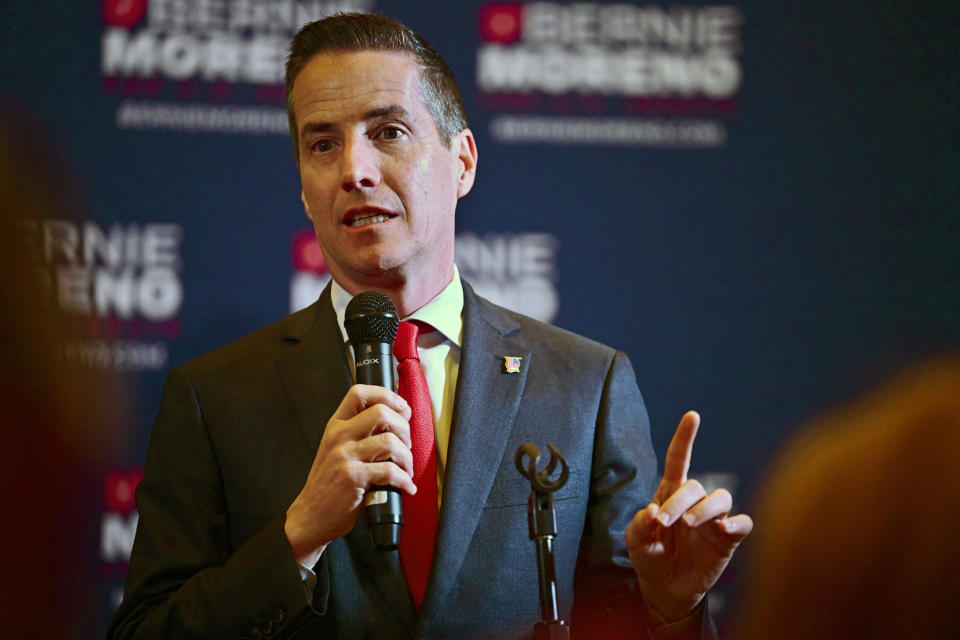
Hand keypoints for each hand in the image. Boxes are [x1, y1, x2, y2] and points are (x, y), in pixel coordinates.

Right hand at [284, 384, 414, 564]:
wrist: (311, 515)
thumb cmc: (330, 483)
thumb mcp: (338, 449)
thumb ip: (361, 432)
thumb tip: (399, 418)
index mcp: (336, 425)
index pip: (360, 393)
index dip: (387, 395)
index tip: (403, 409)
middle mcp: (339, 436)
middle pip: (381, 413)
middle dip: (404, 428)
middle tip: (406, 446)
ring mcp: (344, 456)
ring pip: (390, 441)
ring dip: (407, 458)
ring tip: (406, 469)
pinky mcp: (352, 477)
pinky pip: (389, 471)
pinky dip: (404, 480)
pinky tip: (405, 486)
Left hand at [625, 411, 752, 621]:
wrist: (665, 589)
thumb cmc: (650, 558)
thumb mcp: (635, 543)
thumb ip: (639, 525)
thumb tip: (653, 511)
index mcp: (669, 495)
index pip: (677, 461)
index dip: (684, 438)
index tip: (692, 416)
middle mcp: (694, 502)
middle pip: (695, 486)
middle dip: (680, 501)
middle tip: (665, 521)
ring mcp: (713, 520)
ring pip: (721, 498)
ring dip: (706, 508)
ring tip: (690, 524)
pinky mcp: (728, 539)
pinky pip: (743, 523)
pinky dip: (737, 522)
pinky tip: (725, 528)